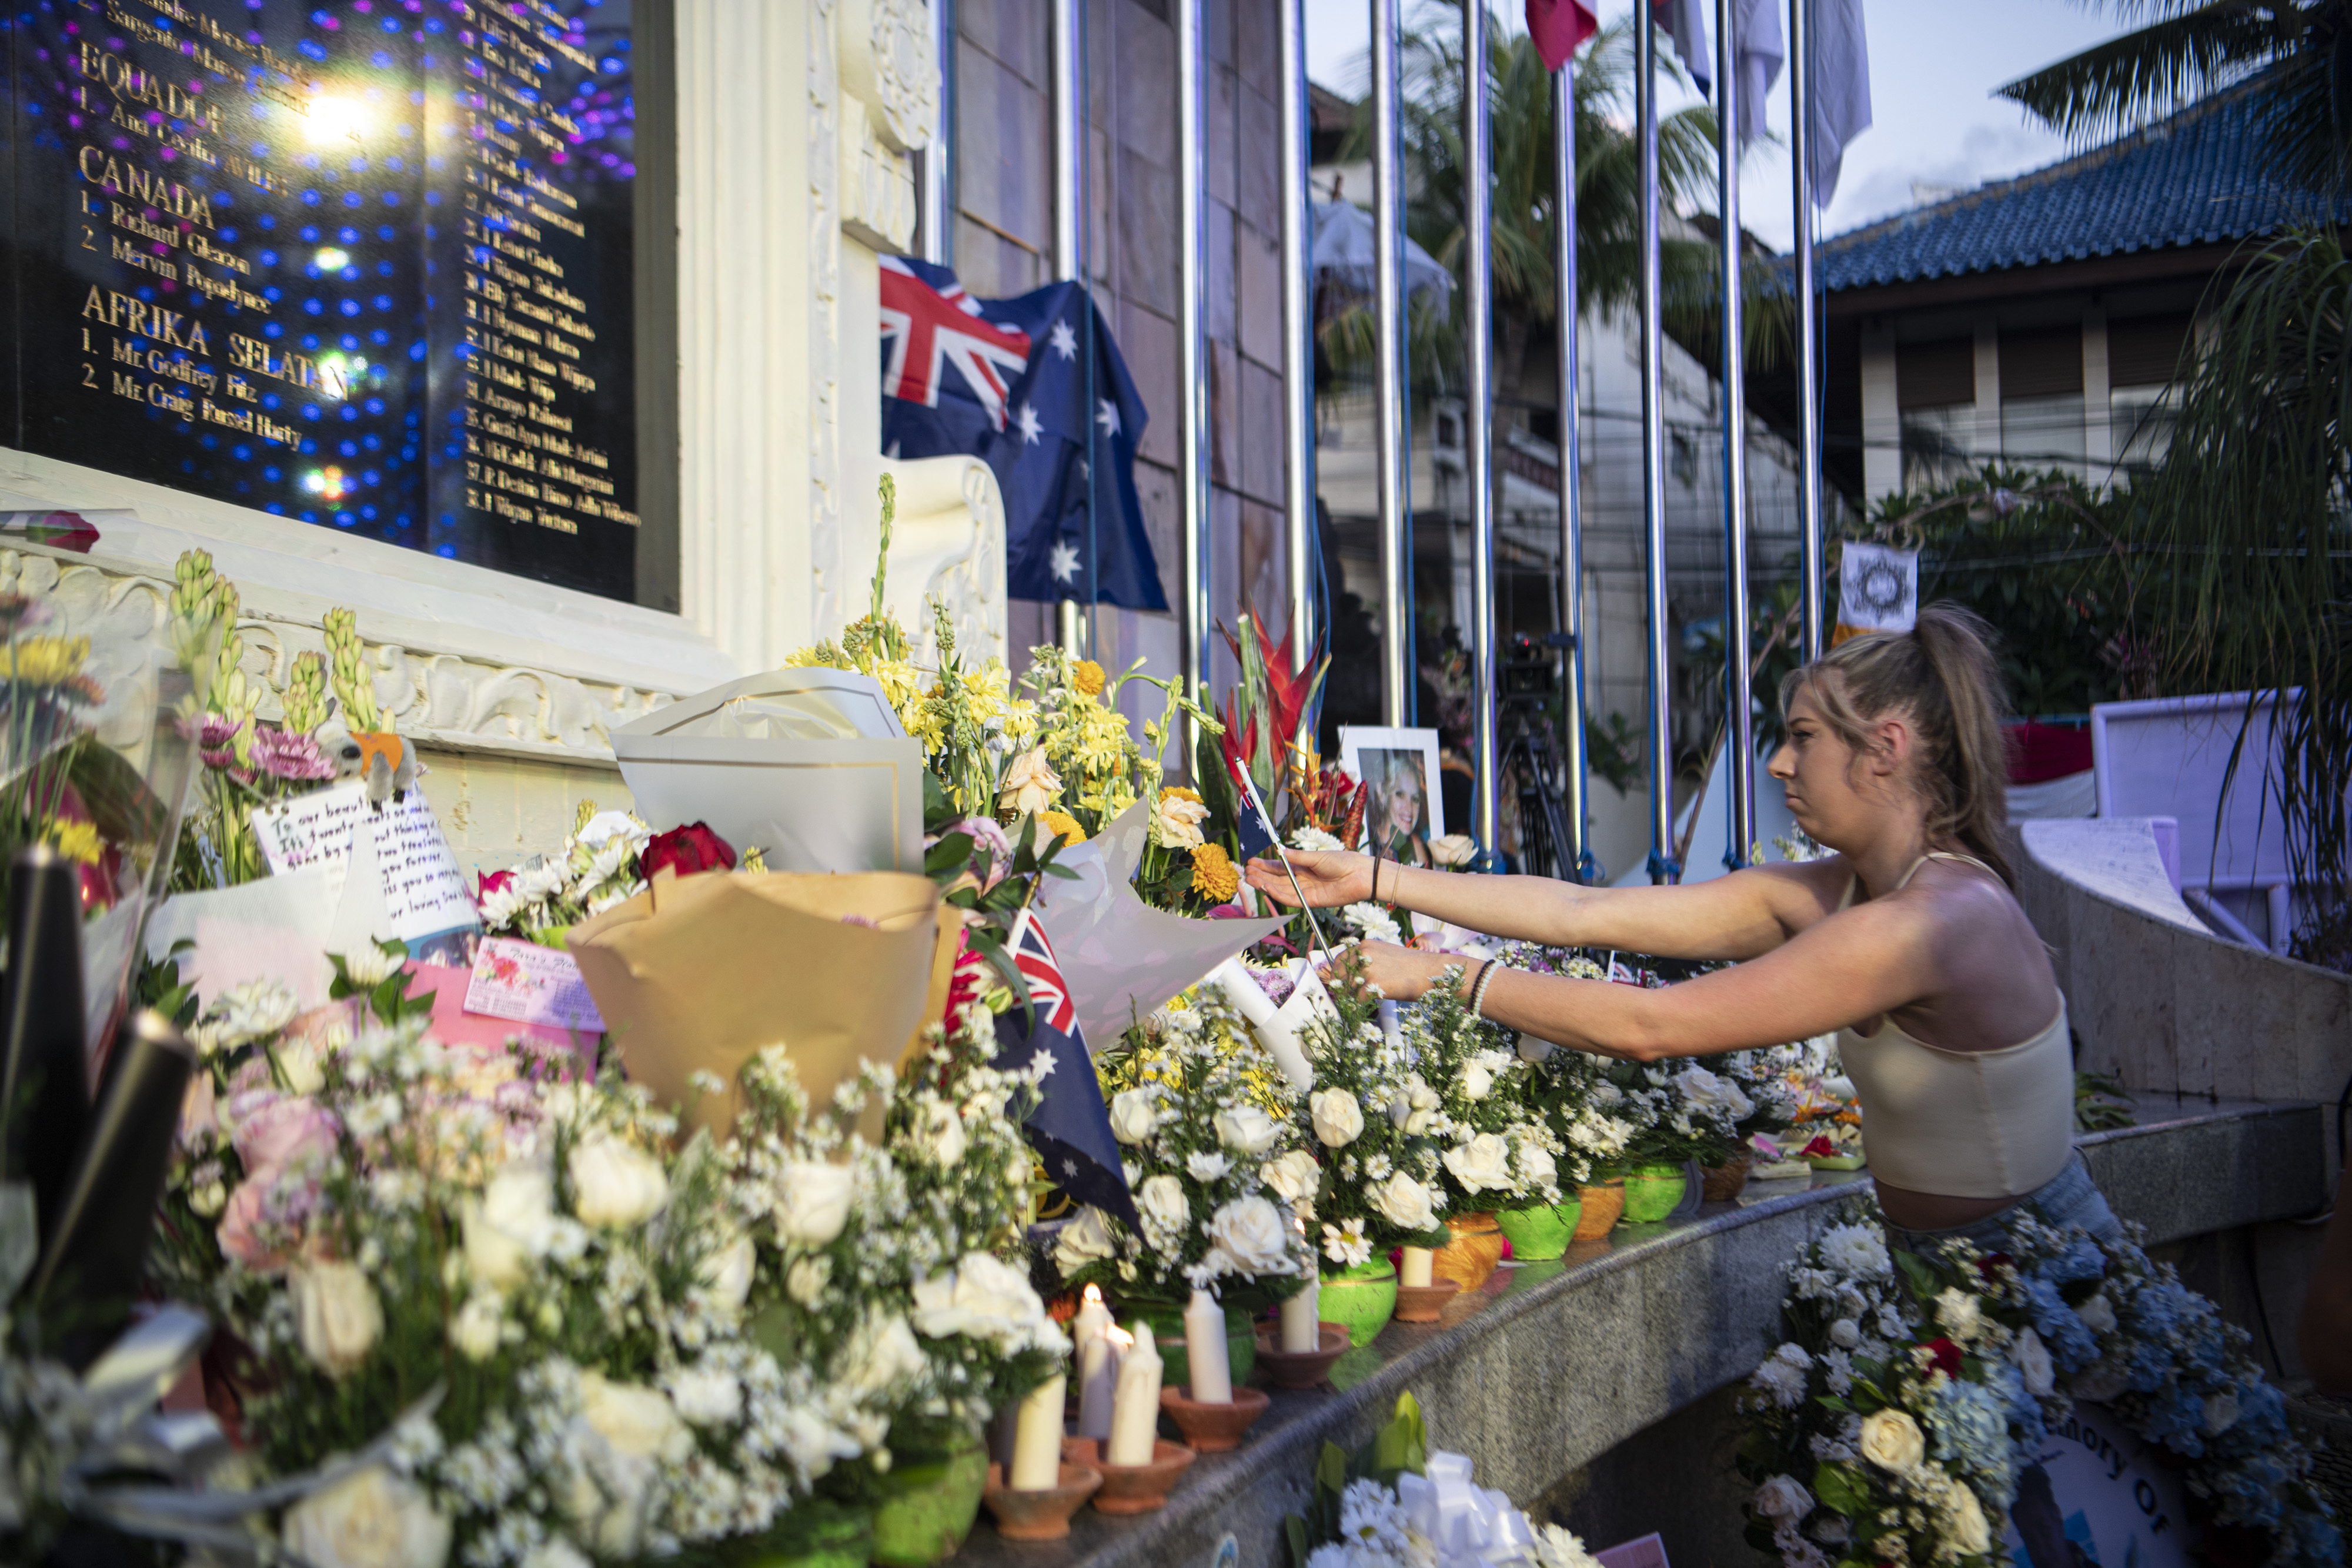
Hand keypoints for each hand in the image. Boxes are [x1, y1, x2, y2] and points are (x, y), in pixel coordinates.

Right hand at [1242, 848, 1372, 907]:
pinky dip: (1277, 894)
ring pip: (1280, 889)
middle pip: (1277, 879)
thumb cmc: (1343, 862)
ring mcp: (1305, 891)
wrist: (1360, 875)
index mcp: (1304, 866)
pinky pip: (1291, 899)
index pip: (1280, 867)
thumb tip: (1279, 851)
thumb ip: (1297, 857)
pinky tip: (1266, 887)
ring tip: (1250, 878)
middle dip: (1261, 875)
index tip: (1252, 862)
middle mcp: (1302, 879)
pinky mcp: (1310, 901)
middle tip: (1246, 871)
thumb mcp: (1317, 856)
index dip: (1266, 865)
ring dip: (1265, 884)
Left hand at [1322, 940, 1454, 1002]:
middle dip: (1342, 989)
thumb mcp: (1387, 955)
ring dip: (1351, 999)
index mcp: (1366, 945)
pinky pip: (1357, 1001)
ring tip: (1360, 1006)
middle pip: (1339, 975)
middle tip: (1349, 1000)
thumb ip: (1369, 962)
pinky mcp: (1373, 984)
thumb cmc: (1414, 967)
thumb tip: (1354, 977)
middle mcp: (1363, 953)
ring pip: (1346, 989)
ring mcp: (1367, 968)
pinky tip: (1367, 1010)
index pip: (1340, 960)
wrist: (1433, 971)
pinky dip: (1360, 1009)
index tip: (1341, 986)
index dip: (1338, 975)